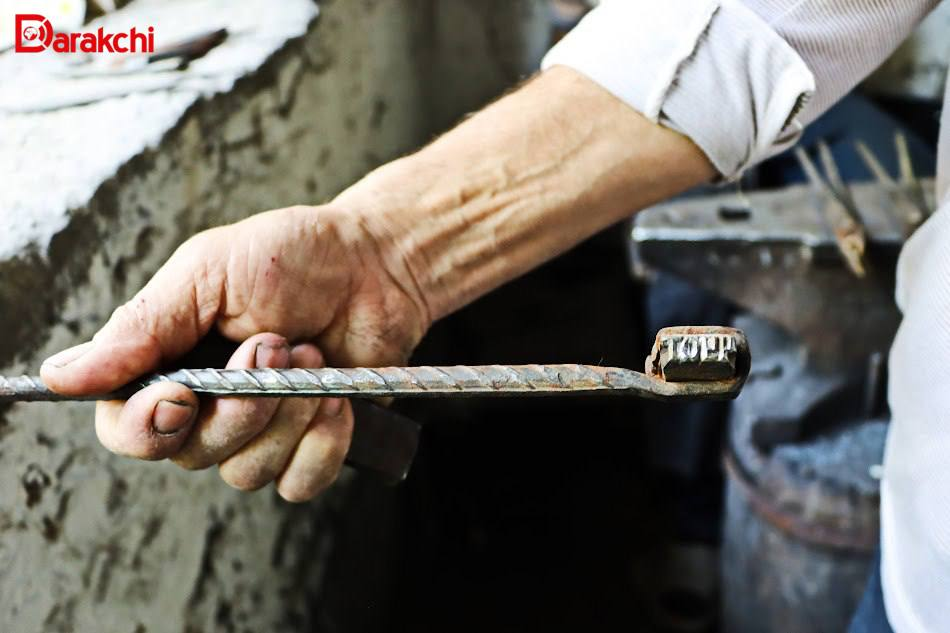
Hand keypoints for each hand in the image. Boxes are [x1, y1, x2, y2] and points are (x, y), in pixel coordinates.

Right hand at [40, 204, 429, 500]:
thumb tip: (63, 375)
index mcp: (170, 364)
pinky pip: (298, 483)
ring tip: (310, 354)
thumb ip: (142, 328)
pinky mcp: (309, 444)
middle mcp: (209, 406)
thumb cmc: (294, 256)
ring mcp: (261, 430)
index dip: (148, 427)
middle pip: (192, 455)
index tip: (183, 395)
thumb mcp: (208, 271)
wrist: (376, 264)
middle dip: (240, 406)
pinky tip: (336, 398)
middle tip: (273, 345)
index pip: (127, 430)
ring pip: (246, 471)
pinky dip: (323, 443)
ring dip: (287, 413)